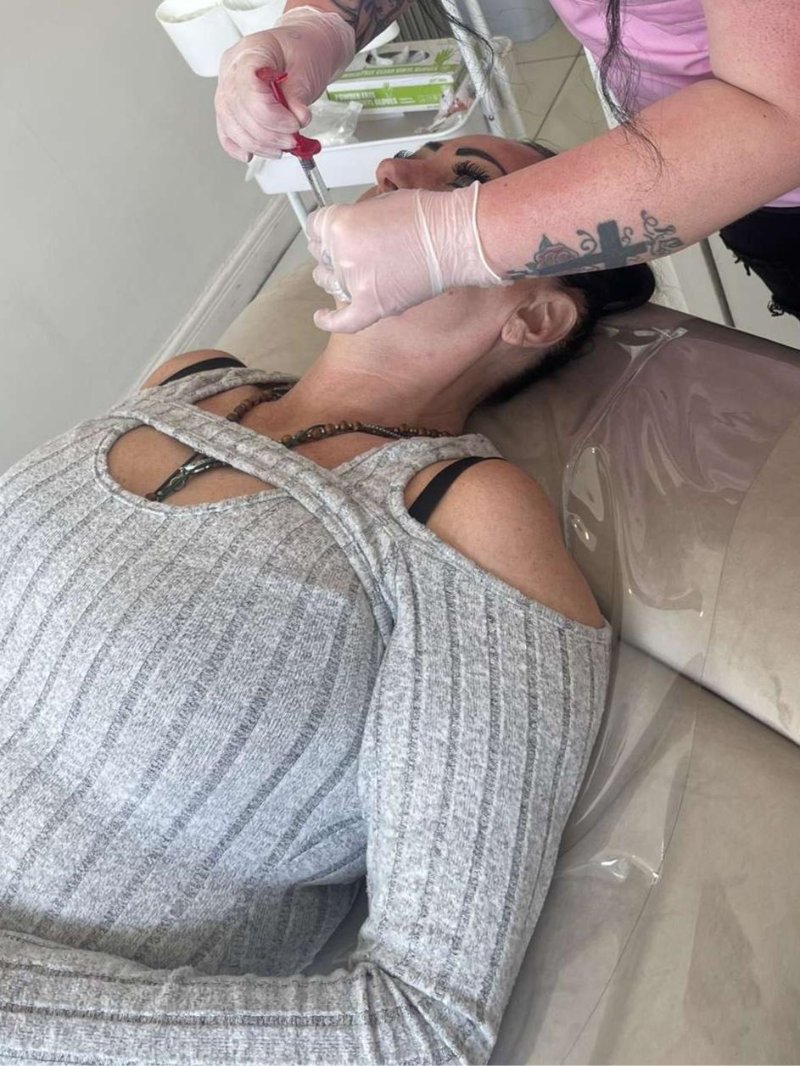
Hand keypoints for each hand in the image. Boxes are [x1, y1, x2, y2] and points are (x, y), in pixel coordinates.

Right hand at [215, 7, 354, 161]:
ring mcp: (228, 87)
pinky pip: (226, 130)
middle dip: (268, 134)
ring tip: (283, 146)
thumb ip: (298, 94)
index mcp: (249, 52)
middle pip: (238, 111)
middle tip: (293, 140)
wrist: (304, 47)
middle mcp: (232, 70)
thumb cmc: (303, 49)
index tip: (294, 125)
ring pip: (231, 125)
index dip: (272, 116)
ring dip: (259, 144)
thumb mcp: (307, 66)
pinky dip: (238, 146)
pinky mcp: (232, 105)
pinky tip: (251, 154)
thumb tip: (297, 119)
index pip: (248, 90)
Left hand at [306, 182, 506, 331]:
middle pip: (321, 254)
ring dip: (330, 276)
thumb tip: (351, 229)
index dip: (324, 228)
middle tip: (346, 249)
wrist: (453, 237)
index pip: (315, 226)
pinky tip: (320, 317)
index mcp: (340, 224)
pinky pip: (342, 321)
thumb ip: (357, 217)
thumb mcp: (381, 201)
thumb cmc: (427, 215)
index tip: (327, 232)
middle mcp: (342, 254)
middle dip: (330, 250)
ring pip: (327, 281)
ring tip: (340, 273)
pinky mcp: (372, 307)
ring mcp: (355, 283)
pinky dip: (328, 321)